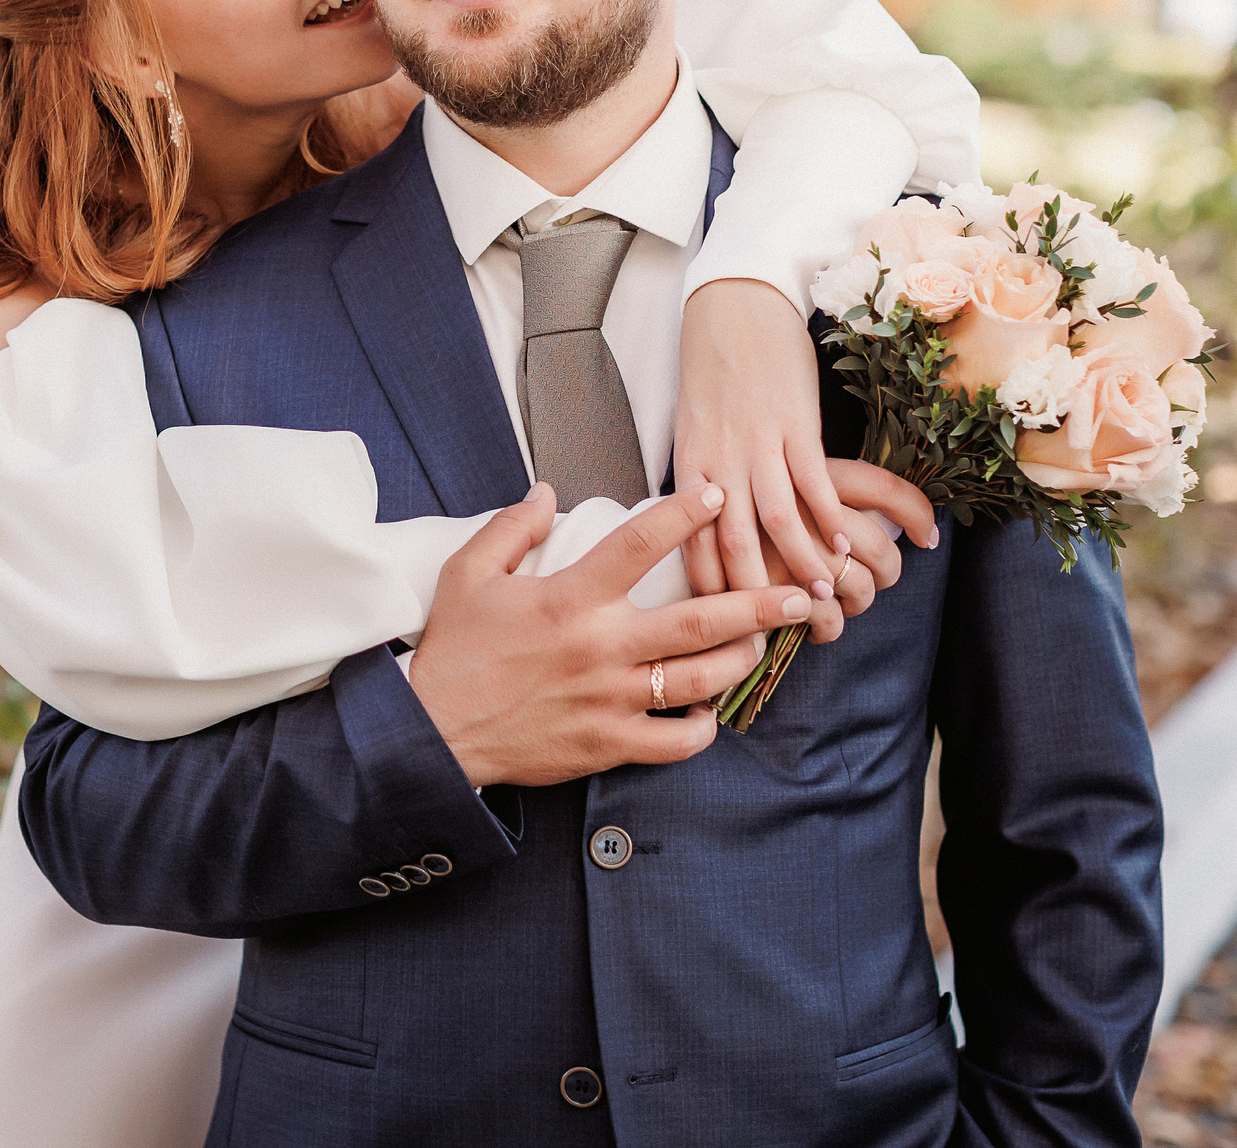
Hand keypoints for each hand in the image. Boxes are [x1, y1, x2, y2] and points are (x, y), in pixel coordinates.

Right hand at [408, 483, 814, 787]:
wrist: (435, 730)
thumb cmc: (454, 651)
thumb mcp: (466, 574)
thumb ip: (510, 528)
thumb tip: (544, 492)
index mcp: (570, 598)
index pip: (641, 543)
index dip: (685, 515)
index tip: (718, 497)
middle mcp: (601, 646)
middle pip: (700, 621)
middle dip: (759, 603)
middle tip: (801, 591)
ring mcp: (610, 699)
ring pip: (699, 678)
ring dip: (741, 659)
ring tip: (763, 643)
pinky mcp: (609, 744)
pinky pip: (675, 740)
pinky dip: (701, 726)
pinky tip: (708, 709)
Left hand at [673, 279, 939, 598]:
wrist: (733, 305)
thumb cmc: (714, 370)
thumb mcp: (693, 428)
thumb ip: (703, 475)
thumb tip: (709, 521)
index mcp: (690, 464)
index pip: (691, 541)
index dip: (708, 587)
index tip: (721, 625)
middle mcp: (720, 459)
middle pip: (731, 541)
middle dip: (753, 592)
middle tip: (773, 628)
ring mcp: (758, 441)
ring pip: (776, 518)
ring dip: (801, 562)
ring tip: (822, 595)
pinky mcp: (795, 422)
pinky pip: (814, 481)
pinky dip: (831, 517)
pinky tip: (847, 544)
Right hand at [735, 459, 939, 642]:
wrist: (668, 487)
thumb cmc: (723, 470)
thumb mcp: (770, 455)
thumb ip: (817, 478)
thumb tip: (880, 512)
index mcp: (808, 470)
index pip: (887, 492)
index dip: (918, 514)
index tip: (929, 537)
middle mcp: (803, 507)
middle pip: (879, 550)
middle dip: (886, 574)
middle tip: (876, 580)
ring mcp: (785, 549)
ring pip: (855, 589)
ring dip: (857, 606)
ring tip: (842, 606)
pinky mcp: (768, 590)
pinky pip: (821, 620)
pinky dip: (827, 628)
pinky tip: (814, 625)